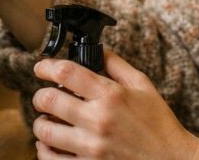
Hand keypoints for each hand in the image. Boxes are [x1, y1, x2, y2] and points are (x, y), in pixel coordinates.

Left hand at [31, 51, 198, 159]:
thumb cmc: (158, 123)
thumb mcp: (143, 86)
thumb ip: (117, 65)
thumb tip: (97, 50)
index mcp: (111, 95)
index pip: (66, 72)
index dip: (46, 66)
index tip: (41, 68)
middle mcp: (98, 120)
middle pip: (48, 99)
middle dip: (40, 95)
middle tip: (44, 96)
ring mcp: (91, 147)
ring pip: (44, 131)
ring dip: (41, 123)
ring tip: (48, 120)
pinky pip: (50, 158)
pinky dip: (44, 149)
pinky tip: (51, 143)